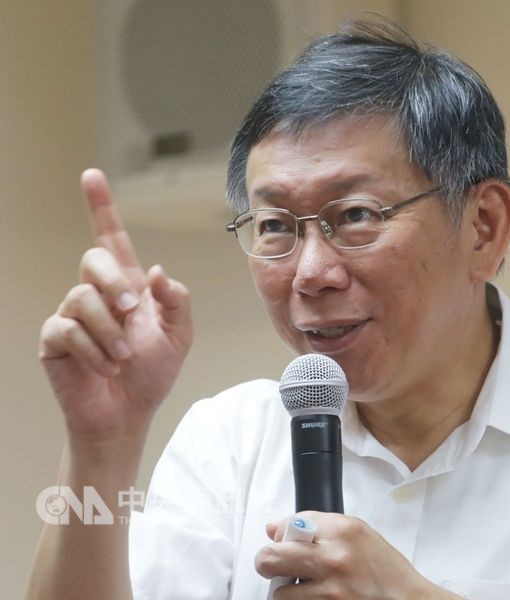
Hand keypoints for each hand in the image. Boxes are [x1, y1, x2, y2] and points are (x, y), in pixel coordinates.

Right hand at [39, 169, 192, 441]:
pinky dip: (94, 350)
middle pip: (93, 260)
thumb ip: (175, 300)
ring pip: (82, 298)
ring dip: (111, 331)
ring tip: (124, 357)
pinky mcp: (55, 339)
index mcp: (128, 288)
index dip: (102, 208)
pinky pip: (66, 329)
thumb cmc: (152, 374)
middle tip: (131, 312)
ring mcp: (73, 315)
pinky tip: (107, 367)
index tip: (92, 175)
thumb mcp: (179, 335)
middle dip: (113, 284)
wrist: (128, 414)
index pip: (113, 240)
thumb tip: (154, 270)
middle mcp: (98, 295)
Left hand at [256, 512, 458, 598]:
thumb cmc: (388, 572)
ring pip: (278, 593)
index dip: (283, 534)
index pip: (291, 524)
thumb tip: (276, 528)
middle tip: (275, 567)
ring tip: (304, 589)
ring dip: (286, 592)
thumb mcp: (360, 535)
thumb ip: (320, 527)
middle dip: (268, 562)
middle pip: (271, 557)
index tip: (286, 541)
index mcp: (344, 530)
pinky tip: (315, 598)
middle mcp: (334, 558)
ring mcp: (329, 590)